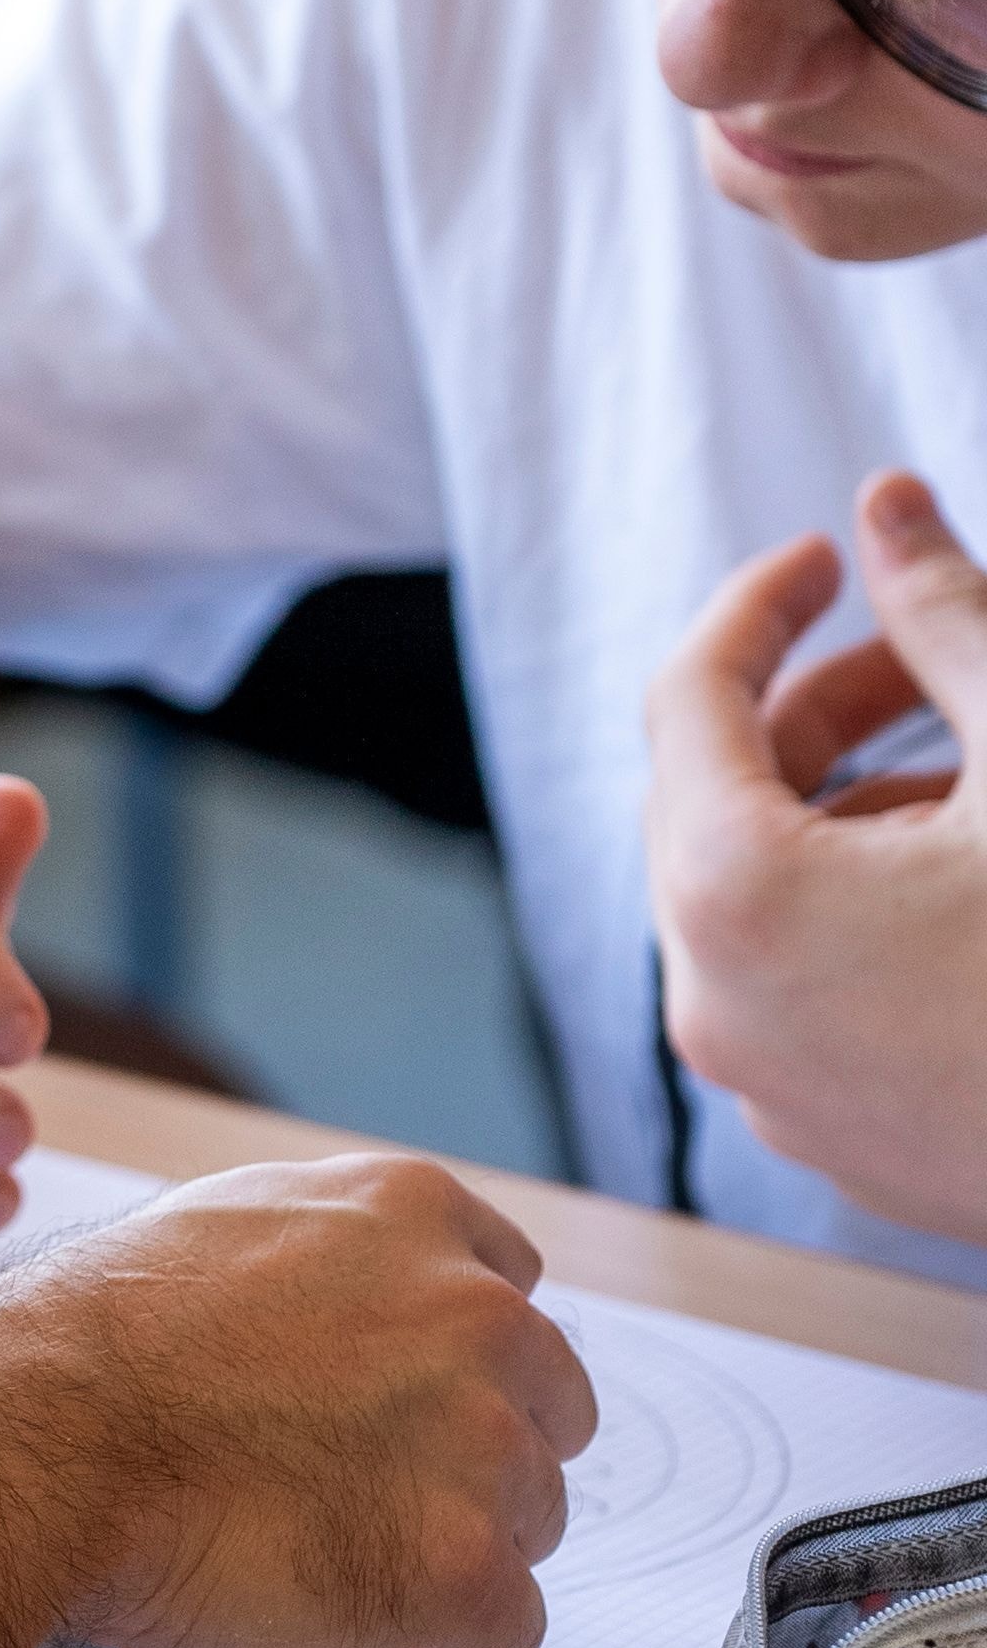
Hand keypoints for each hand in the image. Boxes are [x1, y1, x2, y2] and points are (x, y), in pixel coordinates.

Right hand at [26, 1150, 595, 1647]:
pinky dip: (440, 1633)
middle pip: (548, 1409)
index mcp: (414, 1213)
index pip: (512, 1286)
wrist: (39, 1436)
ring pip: (530, 1520)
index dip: (452, 1358)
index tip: (388, 1399)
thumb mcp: (229, 1223)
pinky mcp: (462, 1567)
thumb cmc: (100, 1342)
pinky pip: (509, 1625)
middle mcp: (476, 1312)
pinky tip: (339, 1603)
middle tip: (353, 1485)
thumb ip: (340, 1255)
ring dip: (448, 1542)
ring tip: (320, 1540)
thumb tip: (373, 1304)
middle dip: (473, 1453)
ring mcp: (479, 1440)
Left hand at [648, 472, 986, 1241]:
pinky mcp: (842, 1142)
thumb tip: (890, 504)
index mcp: (735, 899)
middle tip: (920, 651)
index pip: (690, 696)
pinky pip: (808, 988)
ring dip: (851, 808)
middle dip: (816, 707)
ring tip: (976, 764)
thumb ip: (946, 618)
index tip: (829, 557)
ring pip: (765, 898)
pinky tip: (977, 873)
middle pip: (714, 797)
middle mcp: (718, 1007)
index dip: (762, 605)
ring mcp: (775, 1093)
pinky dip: (864, 908)